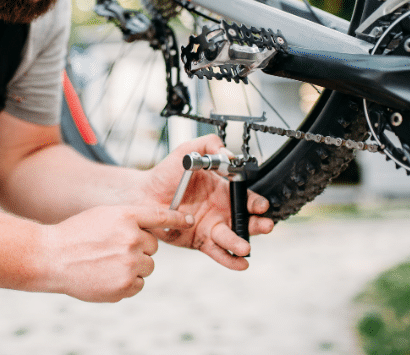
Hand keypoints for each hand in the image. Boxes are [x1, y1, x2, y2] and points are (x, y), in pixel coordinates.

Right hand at [43, 205, 193, 301]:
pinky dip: (127, 282)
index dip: (177, 218)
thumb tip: (155, 229)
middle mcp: (131, 238)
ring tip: (107, 262)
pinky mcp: (124, 286)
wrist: (52, 257)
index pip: (161, 216)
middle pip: (154, 246)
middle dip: (140, 248)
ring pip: (148, 266)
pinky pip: (138, 284)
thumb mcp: (105, 215)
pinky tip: (106, 275)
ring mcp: (129, 263)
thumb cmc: (77, 234)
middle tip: (114, 248)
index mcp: (126, 216)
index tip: (188, 221)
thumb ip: (131, 218)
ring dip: (134, 265)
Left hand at [143, 135, 274, 270]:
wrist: (144, 193)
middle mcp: (222, 211)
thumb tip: (228, 154)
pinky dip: (229, 259)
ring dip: (242, 243)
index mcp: (223, 190)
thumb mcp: (188, 151)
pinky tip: (240, 264)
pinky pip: (217, 252)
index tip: (259, 205)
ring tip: (245, 247)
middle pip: (246, 220)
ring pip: (232, 238)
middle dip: (258, 224)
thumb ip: (209, 145)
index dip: (255, 202)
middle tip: (264, 225)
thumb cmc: (166, 173)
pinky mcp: (200, 241)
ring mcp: (212, 227)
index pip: (246, 197)